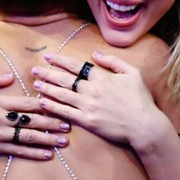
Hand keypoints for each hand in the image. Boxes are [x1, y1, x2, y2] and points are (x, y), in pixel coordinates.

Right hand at [0, 70, 69, 159]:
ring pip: (28, 137)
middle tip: (69, 124)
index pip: (25, 102)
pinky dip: (34, 153)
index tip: (58, 103)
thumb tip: (9, 76)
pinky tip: (48, 155)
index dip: (43, 104)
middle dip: (52, 122)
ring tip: (64, 141)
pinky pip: (19, 151)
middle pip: (31, 120)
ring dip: (48, 139)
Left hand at [31, 51, 159, 145]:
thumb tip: (95, 54)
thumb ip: (113, 61)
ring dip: (47, 88)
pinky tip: (43, 102)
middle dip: (48, 73)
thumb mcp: (132, 73)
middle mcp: (92, 90)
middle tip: (35, 69)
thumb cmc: (140, 99)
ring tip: (36, 83)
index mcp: (102, 78)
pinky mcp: (87, 121)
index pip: (76, 66)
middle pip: (65, 79)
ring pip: (62, 95)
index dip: (60, 60)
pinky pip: (66, 112)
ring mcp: (88, 106)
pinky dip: (53, 106)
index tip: (48, 57)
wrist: (144, 125)